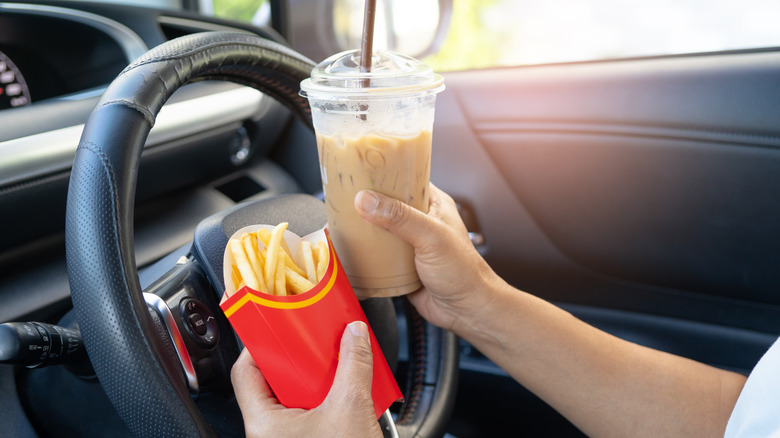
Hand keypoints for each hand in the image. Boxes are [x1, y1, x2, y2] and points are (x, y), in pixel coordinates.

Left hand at [231, 321, 381, 437]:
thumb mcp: (351, 407)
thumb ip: (353, 364)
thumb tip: (354, 335)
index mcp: (263, 423)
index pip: (245, 372)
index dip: (261, 345)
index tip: (279, 327)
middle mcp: (267, 434)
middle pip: (272, 382)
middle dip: (297, 361)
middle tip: (315, 345)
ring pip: (291, 399)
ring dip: (314, 381)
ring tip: (334, 367)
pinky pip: (306, 415)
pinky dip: (324, 399)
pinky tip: (345, 392)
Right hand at [354, 184, 504, 332]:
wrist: (466, 311)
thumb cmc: (463, 272)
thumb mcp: (431, 237)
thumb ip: (400, 217)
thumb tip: (367, 200)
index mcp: (433, 204)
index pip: (405, 178)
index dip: (383, 173)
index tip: (358, 170)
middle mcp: (420, 220)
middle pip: (386, 204)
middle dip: (365, 203)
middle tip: (341, 197)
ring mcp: (408, 243)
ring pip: (379, 230)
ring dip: (362, 229)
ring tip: (340, 220)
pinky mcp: (399, 265)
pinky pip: (377, 254)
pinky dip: (364, 252)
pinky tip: (349, 248)